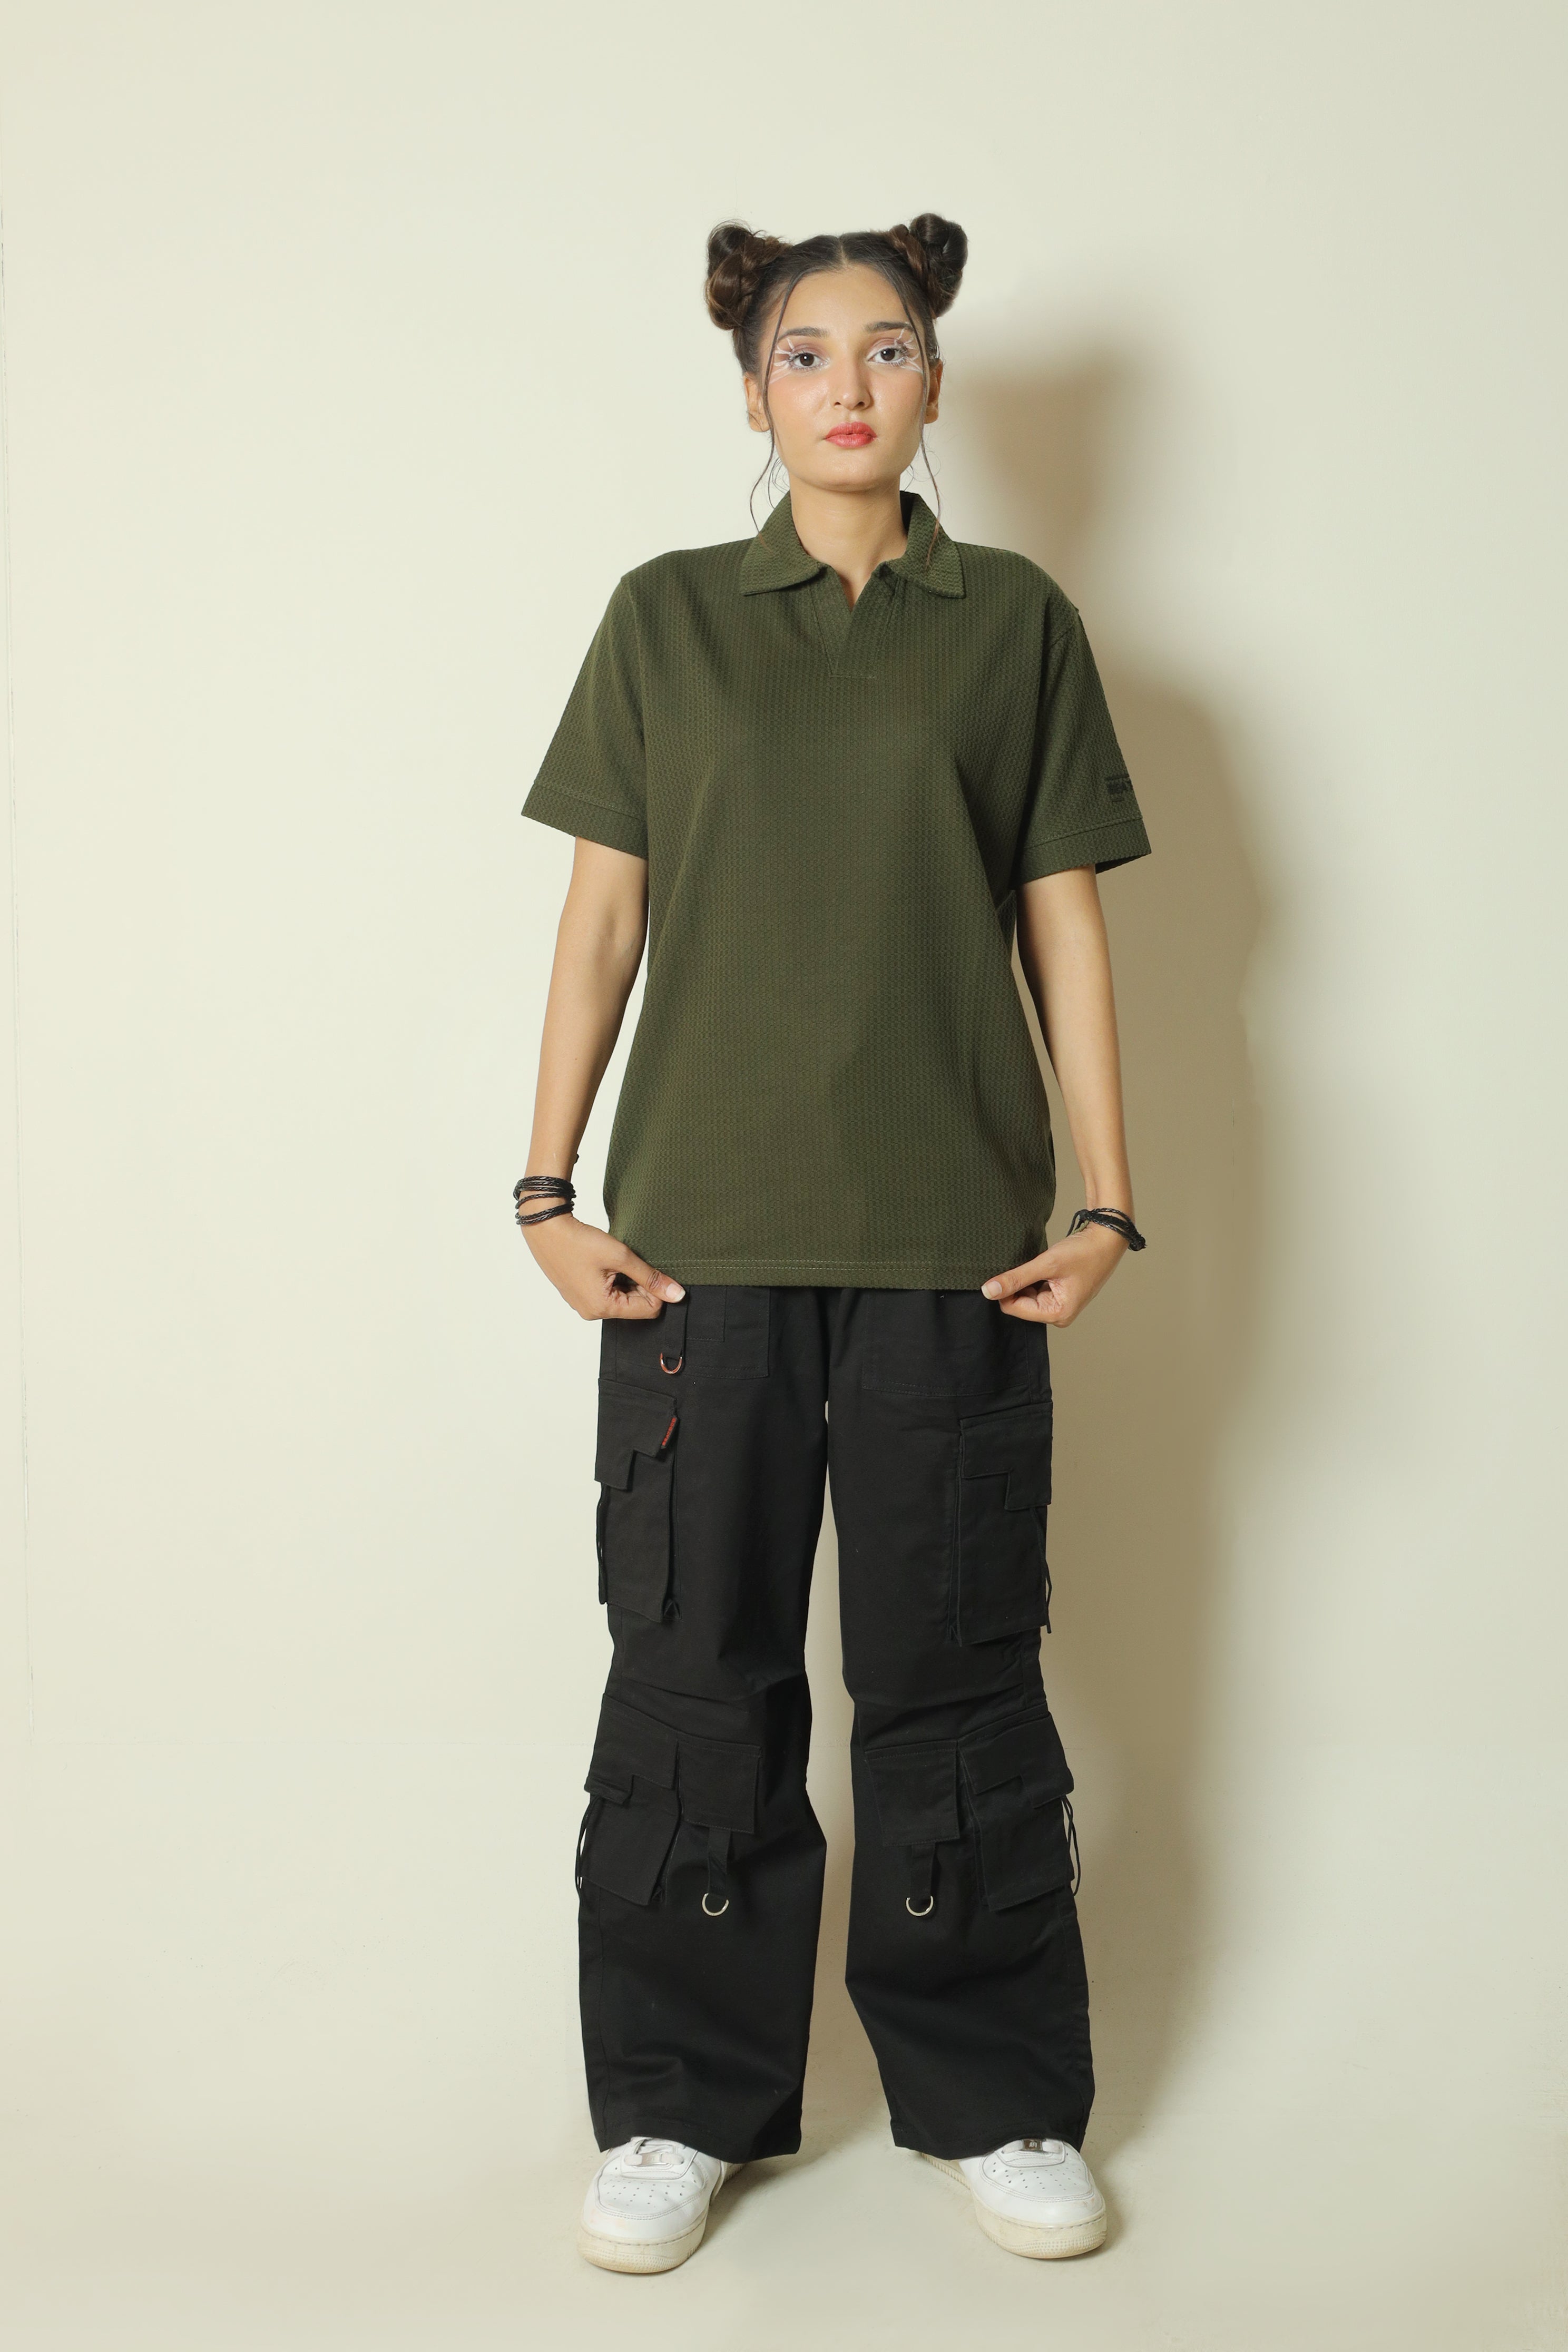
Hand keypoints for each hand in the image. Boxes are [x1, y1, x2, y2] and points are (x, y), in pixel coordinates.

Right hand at [521, 1212, 684, 1320]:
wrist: (546, 1228)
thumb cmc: (579, 1241)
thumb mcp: (621, 1257)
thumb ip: (650, 1277)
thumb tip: (677, 1294)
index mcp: (602, 1308)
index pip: (649, 1310)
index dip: (655, 1289)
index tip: (645, 1267)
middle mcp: (592, 1313)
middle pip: (635, 1306)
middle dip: (639, 1284)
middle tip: (627, 1261)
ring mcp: (583, 1305)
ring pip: (621, 1299)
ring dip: (625, 1280)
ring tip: (612, 1260)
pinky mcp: (578, 1295)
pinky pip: (606, 1294)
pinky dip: (611, 1279)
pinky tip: (602, 1262)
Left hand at [981, 1222, 1127, 1327]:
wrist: (1107, 1238)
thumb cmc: (1084, 1253)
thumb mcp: (1046, 1264)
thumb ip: (1016, 1278)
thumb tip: (988, 1291)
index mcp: (1057, 1314)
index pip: (1014, 1308)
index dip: (1004, 1290)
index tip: (1003, 1270)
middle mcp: (1058, 1315)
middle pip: (1019, 1304)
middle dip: (1017, 1285)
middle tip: (1027, 1264)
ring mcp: (1059, 1305)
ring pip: (1026, 1295)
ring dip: (1026, 1279)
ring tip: (1038, 1264)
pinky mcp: (1059, 1294)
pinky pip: (1036, 1289)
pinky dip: (1034, 1276)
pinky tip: (1042, 1265)